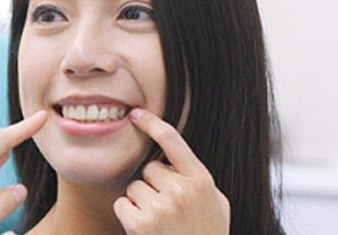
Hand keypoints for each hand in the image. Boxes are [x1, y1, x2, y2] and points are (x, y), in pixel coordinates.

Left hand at [113, 109, 229, 234]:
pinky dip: (128, 215)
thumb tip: (174, 158)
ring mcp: (161, 207)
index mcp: (202, 181)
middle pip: (149, 169)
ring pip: (134, 187)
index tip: (136, 114)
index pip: (174, 141)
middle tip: (167, 210)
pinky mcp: (141, 223)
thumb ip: (197, 180)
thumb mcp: (216, 204)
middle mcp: (181, 190)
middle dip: (153, 185)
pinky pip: (122, 204)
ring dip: (140, 202)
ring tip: (159, 223)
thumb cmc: (206, 234)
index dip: (153, 124)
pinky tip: (144, 230)